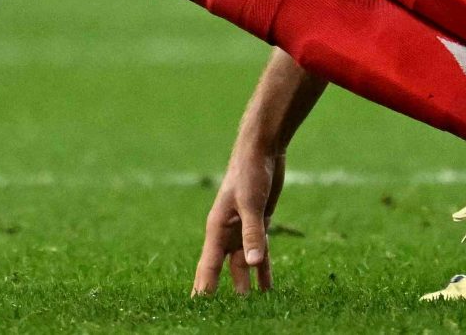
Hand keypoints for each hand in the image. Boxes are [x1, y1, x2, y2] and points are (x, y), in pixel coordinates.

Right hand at [192, 136, 284, 295]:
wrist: (262, 148)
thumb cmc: (249, 171)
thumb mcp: (252, 203)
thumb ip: (253, 233)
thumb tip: (252, 264)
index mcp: (216, 228)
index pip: (207, 267)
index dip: (203, 290)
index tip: (198, 310)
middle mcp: (227, 232)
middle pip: (222, 271)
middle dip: (221, 293)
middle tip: (221, 318)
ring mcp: (243, 229)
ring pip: (242, 265)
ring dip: (245, 286)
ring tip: (250, 311)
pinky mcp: (259, 224)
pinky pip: (259, 253)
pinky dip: (262, 271)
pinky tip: (267, 289)